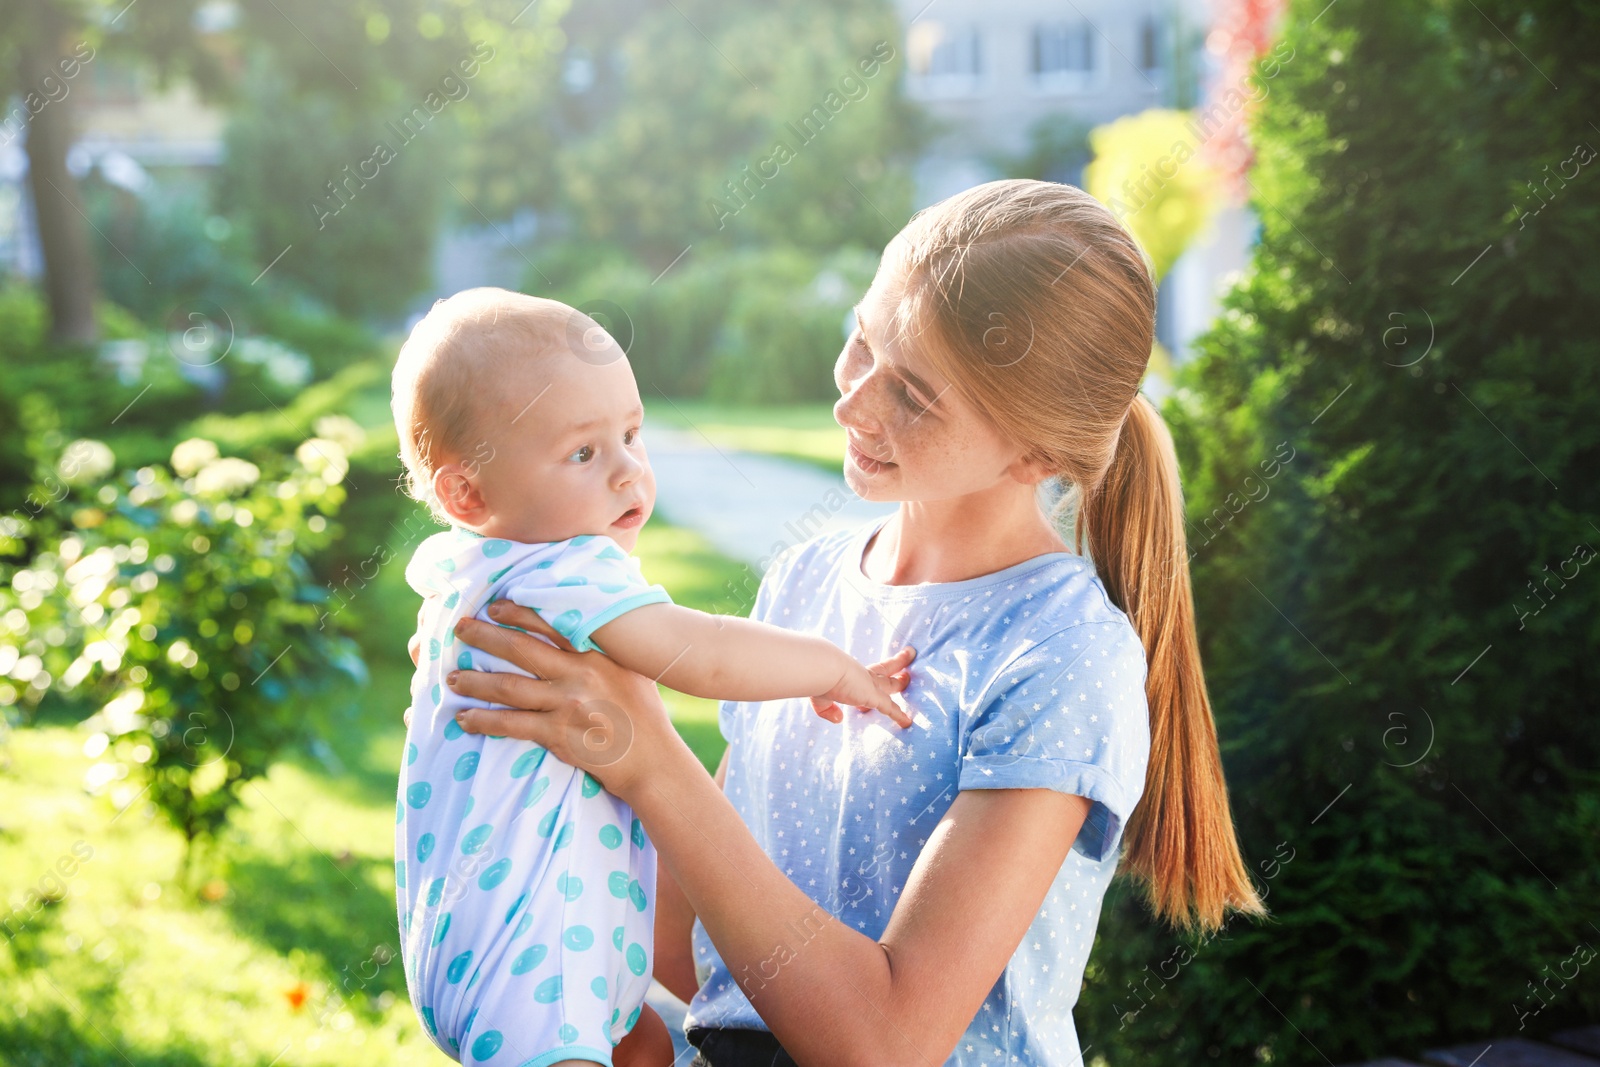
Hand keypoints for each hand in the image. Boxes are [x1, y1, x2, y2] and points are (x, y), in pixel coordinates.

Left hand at [443, 599, 685, 800]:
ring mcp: (567, 704)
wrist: (654, 761)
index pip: (551, 623)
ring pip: (509, 686)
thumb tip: (601, 619)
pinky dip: (484, 720)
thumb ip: (613, 647)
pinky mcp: (558, 734)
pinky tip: (465, 719)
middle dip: (485, 636)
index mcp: (597, 653)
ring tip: (451, 677)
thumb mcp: (634, 670)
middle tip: (459, 628)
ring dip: (475, 681)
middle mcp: (579, 673)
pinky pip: (511, 724)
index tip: (496, 605)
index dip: (519, 611)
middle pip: (521, 649)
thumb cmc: (645, 715)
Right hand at [811, 646, 915, 727]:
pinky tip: (907, 722)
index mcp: (850, 674)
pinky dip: (898, 716)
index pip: (869, 671)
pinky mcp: (873, 696)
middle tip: (908, 656)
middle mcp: (863, 677)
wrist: (822, 669)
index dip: (878, 670)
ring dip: (903, 680)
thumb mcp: (819, 697)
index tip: (888, 666)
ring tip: (911, 678)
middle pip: (885, 670)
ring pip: (892, 683)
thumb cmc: (818, 678)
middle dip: (897, 664)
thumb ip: (827, 709)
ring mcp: (870, 686)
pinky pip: (890, 708)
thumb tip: (839, 719)